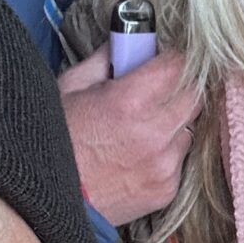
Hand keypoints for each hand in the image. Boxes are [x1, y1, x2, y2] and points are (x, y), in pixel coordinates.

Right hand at [56, 42, 202, 228]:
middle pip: (195, 96)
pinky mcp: (166, 190)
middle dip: (179, 88)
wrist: (47, 200)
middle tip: (157, 91)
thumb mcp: (70, 88)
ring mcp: (164, 165)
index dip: (173, 60)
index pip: (180, 66)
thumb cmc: (54, 142)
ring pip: (189, 129)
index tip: (164, 61)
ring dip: (174, 123)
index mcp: (130, 101)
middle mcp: (154, 133)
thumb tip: (127, 42)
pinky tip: (138, 156)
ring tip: (143, 129)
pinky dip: (166, 155)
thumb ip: (105, 60)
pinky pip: (180, 161)